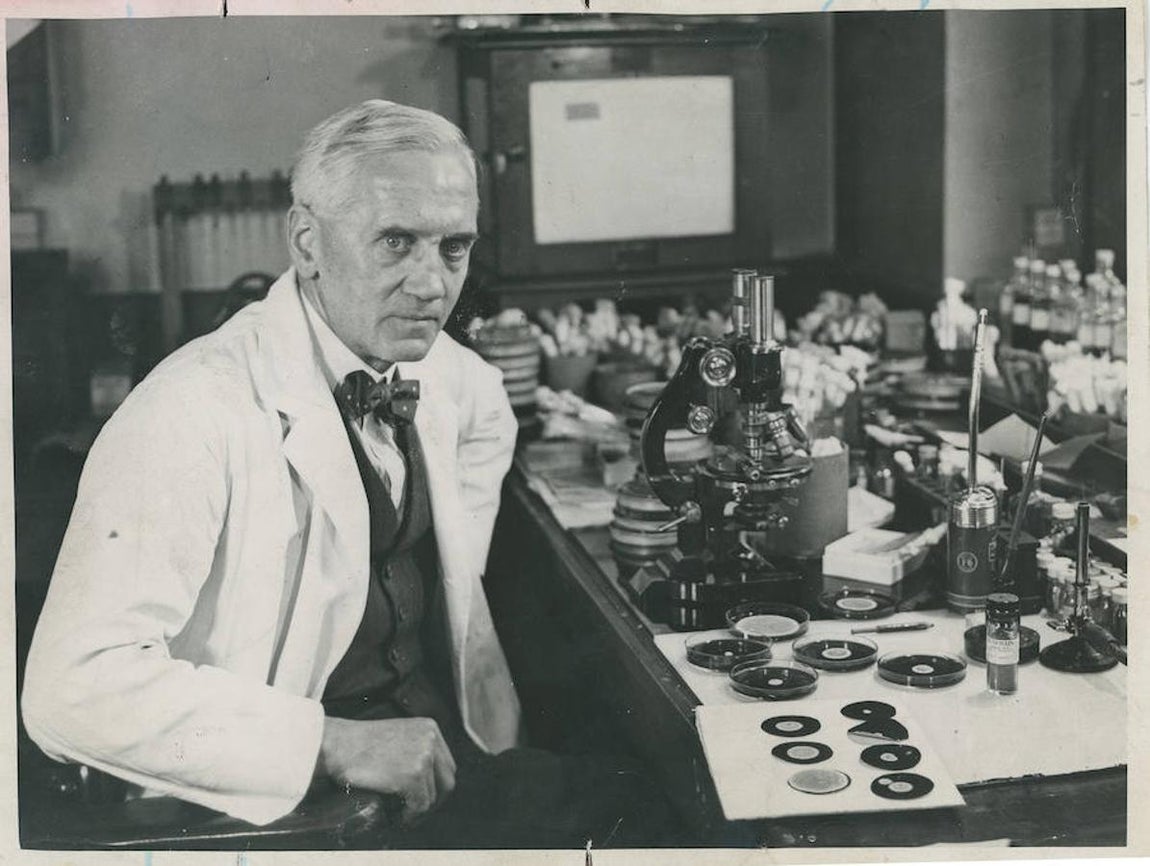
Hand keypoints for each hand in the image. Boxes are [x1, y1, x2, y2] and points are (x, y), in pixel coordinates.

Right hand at [317, 716, 456, 821]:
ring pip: (434, 796)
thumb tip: (430, 778)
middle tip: (416, 812)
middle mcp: (431, 739)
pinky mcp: (413, 775)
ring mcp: (424, 756)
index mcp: (430, 728)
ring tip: (403, 815)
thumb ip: (417, 748)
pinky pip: (420, 805)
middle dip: (434, 801)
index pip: (447, 765)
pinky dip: (410, 816)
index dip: (437, 787)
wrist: (336, 745)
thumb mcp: (398, 736)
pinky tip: (398, 817)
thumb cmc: (359, 745)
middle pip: (447, 781)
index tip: (424, 799)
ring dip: (419, 810)